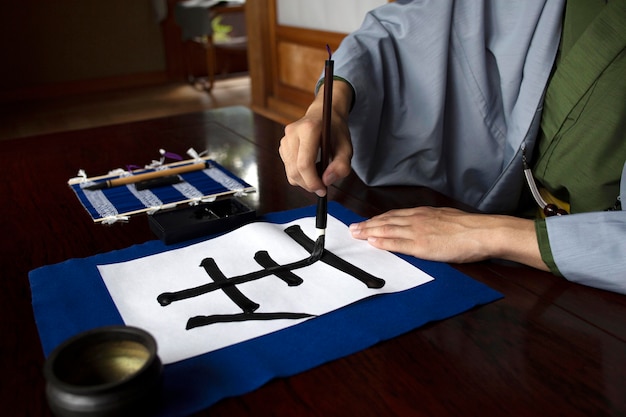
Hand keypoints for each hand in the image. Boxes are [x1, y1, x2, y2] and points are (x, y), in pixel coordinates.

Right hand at [279, 81, 353, 196]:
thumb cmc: (336, 131)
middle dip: (309, 184)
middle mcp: (292, 133)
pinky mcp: (282, 146)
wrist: (324, 115)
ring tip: (319, 173)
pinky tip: (311, 167)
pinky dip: (299, 175)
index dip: (313, 182)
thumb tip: (327, 181)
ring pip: (290, 173)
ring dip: (304, 181)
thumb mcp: (346, 147)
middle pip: (295, 171)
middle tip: (322, 187)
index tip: (323, 190)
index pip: (304, 164)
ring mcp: (285, 139)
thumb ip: (341, 165)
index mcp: (308, 129)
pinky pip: (288, 169)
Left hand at [349, 206, 548, 269]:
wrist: (483, 232)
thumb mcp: (447, 217)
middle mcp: (417, 219)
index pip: (394, 215)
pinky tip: (372, 241)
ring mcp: (418, 232)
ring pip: (387, 229)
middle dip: (367, 224)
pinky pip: (397, 243)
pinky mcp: (421, 245)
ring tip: (356, 234)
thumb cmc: (470, 227)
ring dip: (369, 231)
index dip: (378, 219)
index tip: (366, 222)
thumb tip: (427, 226)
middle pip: (386, 220)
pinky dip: (383, 241)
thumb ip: (433, 221)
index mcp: (424, 213)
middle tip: (353, 228)